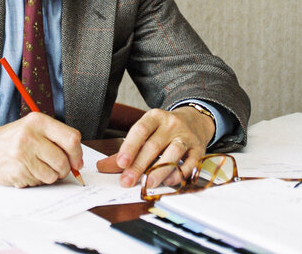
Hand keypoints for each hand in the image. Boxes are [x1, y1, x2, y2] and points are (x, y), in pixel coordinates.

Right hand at [0, 112, 82, 187]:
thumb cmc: (13, 138)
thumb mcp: (33, 127)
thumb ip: (56, 138)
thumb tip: (77, 160)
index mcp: (38, 121)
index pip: (71, 139)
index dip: (77, 154)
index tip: (76, 161)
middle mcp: (30, 136)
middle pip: (63, 161)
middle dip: (65, 169)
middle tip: (58, 168)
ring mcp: (22, 155)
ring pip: (53, 175)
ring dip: (51, 176)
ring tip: (39, 167)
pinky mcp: (17, 172)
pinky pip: (39, 183)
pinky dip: (38, 180)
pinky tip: (28, 171)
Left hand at [96, 106, 214, 187]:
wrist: (195, 121)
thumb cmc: (164, 130)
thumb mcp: (146, 132)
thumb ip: (125, 150)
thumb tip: (102, 166)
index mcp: (155, 117)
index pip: (141, 130)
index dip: (130, 147)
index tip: (120, 163)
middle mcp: (171, 124)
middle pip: (154, 146)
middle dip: (139, 166)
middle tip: (127, 181)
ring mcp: (186, 136)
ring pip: (173, 154)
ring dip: (159, 171)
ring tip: (147, 184)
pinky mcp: (199, 149)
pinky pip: (190, 163)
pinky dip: (178, 174)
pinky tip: (167, 182)